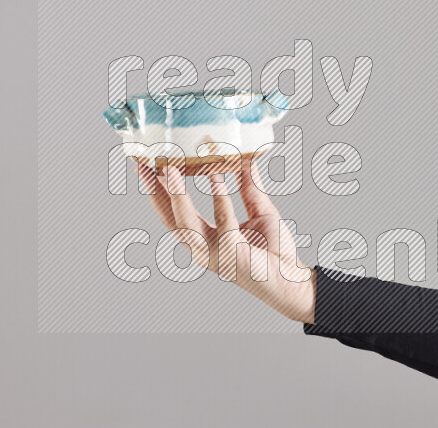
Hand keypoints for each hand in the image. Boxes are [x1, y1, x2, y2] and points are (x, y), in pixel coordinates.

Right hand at [137, 160, 315, 323]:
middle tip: (145, 165)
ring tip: (170, 170)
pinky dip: (218, 199)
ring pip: (187, 223)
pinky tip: (216, 178)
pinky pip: (223, 222)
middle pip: (170, 218)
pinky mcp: (232, 255)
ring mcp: (214, 254)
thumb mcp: (259, 210)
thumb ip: (248, 187)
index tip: (146, 167)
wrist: (293, 278)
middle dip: (154, 192)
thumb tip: (245, 159)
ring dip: (177, 196)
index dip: (157, 191)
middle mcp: (203, 248)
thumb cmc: (274, 251)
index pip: (173, 213)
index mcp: (204, 238)